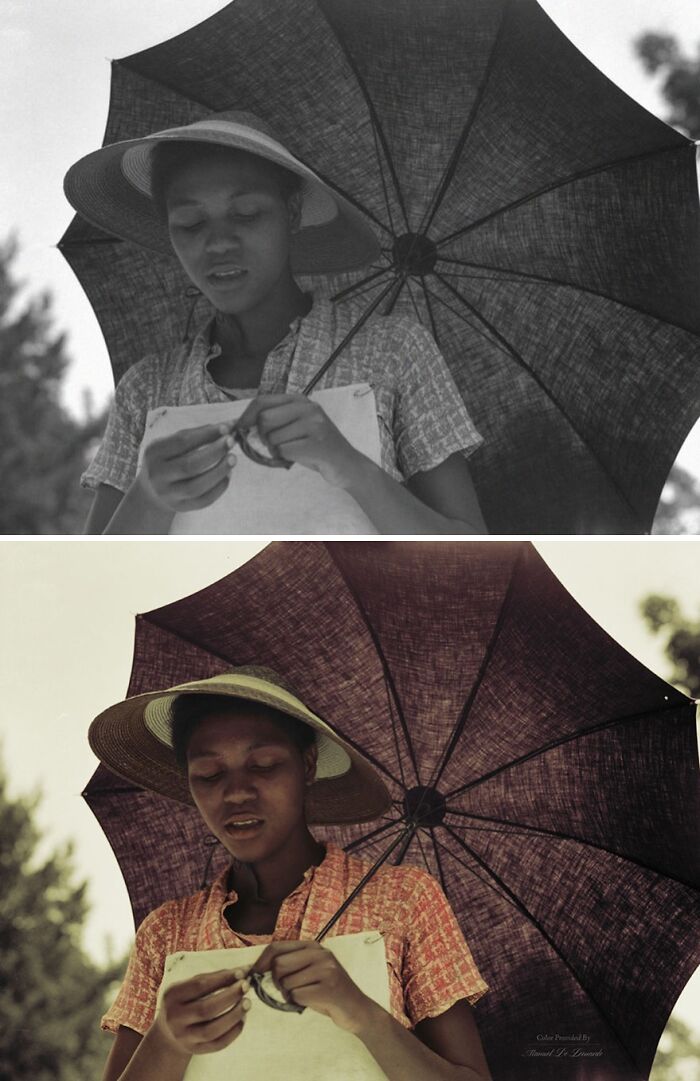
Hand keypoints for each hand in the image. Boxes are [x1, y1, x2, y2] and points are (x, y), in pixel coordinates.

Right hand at [137, 423, 236, 512]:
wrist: (152, 490)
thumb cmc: (168, 459)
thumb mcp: (172, 443)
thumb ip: (197, 434)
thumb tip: (229, 425)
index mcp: (154, 453)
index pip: (182, 442)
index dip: (206, 434)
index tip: (226, 427)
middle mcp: (158, 475)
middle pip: (189, 465)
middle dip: (215, 452)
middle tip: (232, 441)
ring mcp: (169, 494)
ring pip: (197, 486)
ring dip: (220, 471)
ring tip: (233, 458)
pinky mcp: (182, 507)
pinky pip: (204, 500)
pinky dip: (220, 486)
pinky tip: (228, 474)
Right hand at [153, 967, 250, 1056]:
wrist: (169, 1032)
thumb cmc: (186, 1001)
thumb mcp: (190, 985)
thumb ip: (214, 977)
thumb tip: (245, 969)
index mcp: (173, 996)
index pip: (199, 986)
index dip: (223, 978)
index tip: (242, 972)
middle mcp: (175, 1018)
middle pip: (206, 1009)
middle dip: (230, 996)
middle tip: (246, 986)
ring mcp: (185, 1038)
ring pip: (212, 1031)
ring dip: (234, 1015)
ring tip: (247, 1003)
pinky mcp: (196, 1050)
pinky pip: (218, 1044)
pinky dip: (234, 1032)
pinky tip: (242, 1019)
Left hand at [236, 394, 366, 487]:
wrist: (348, 465)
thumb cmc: (317, 447)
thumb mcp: (298, 425)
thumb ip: (275, 420)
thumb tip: (240, 425)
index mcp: (301, 400)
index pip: (262, 401)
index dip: (246, 416)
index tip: (239, 429)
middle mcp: (308, 408)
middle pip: (264, 420)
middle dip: (263, 437)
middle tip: (276, 446)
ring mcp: (314, 425)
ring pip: (272, 438)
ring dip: (276, 451)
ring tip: (293, 451)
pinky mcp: (317, 444)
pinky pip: (283, 451)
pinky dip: (285, 459)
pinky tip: (299, 458)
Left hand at [252, 941, 376, 1033]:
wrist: (357, 1010)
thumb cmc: (328, 992)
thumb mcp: (312, 970)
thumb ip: (292, 964)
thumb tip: (258, 968)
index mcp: (314, 946)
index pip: (277, 947)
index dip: (261, 962)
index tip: (253, 974)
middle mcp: (320, 954)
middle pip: (278, 965)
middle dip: (278, 982)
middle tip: (290, 991)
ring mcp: (326, 970)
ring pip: (286, 983)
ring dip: (290, 995)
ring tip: (305, 996)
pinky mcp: (328, 988)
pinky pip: (297, 996)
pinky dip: (299, 1003)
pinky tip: (312, 1002)